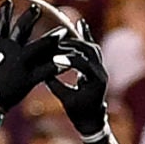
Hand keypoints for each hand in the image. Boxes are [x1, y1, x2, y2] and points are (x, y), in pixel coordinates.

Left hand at [0, 0, 56, 112]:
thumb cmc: (14, 91)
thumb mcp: (34, 80)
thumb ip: (49, 69)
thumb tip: (66, 62)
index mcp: (22, 55)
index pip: (42, 43)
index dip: (54, 37)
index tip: (64, 30)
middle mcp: (9, 47)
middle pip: (21, 27)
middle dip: (29, 16)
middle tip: (35, 7)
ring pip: (1, 25)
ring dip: (4, 12)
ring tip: (7, 1)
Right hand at [46, 26, 110, 141]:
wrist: (92, 119)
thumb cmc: (78, 112)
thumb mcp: (65, 99)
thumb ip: (55, 84)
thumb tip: (42, 70)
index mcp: (96, 81)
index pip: (83, 64)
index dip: (67, 60)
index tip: (53, 59)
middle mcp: (101, 72)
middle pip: (90, 51)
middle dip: (74, 45)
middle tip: (58, 41)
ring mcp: (101, 68)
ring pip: (93, 48)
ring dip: (80, 38)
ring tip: (68, 29)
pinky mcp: (97, 66)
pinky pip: (92, 49)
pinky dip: (86, 37)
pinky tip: (80, 24)